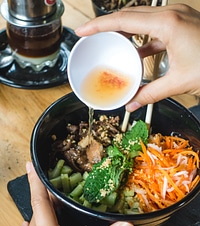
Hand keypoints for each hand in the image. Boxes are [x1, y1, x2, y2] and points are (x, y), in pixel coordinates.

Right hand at [75, 4, 199, 110]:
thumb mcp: (179, 82)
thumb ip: (150, 94)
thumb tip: (132, 105)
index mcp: (167, 24)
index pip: (124, 20)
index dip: (98, 25)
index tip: (82, 30)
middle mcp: (172, 15)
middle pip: (130, 14)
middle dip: (107, 25)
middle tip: (90, 36)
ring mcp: (178, 18)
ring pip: (142, 19)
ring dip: (124, 31)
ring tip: (109, 44)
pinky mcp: (182, 26)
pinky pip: (154, 29)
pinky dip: (142, 40)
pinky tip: (136, 52)